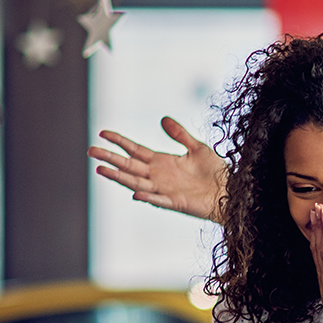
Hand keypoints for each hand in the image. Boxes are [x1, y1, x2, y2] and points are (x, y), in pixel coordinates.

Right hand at [89, 116, 225, 220]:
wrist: (231, 190)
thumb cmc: (215, 171)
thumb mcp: (197, 148)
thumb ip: (180, 135)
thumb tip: (163, 119)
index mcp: (162, 162)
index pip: (135, 150)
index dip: (120, 142)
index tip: (102, 133)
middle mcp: (159, 176)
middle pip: (129, 166)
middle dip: (110, 158)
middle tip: (91, 151)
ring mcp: (165, 190)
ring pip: (136, 183)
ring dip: (119, 178)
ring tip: (102, 169)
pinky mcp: (176, 202)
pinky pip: (159, 200)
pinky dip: (148, 197)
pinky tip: (136, 194)